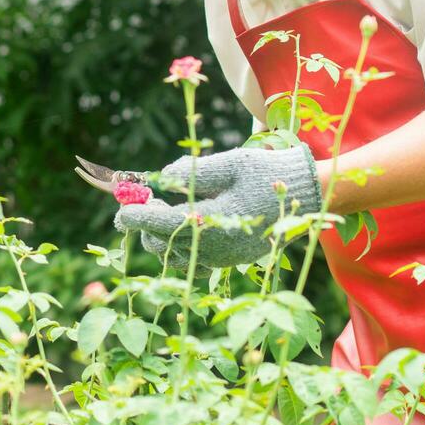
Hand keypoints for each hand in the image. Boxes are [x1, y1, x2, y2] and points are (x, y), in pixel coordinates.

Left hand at [114, 145, 321, 271]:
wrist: (305, 195)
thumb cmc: (266, 173)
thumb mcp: (230, 163)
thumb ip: (193, 172)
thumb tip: (162, 179)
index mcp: (213, 224)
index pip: (161, 225)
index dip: (135, 217)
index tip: (119, 210)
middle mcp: (215, 248)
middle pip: (163, 243)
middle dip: (146, 224)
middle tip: (147, 200)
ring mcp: (222, 258)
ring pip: (175, 255)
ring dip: (161, 236)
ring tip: (164, 210)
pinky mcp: (229, 260)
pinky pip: (194, 261)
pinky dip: (181, 247)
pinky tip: (184, 226)